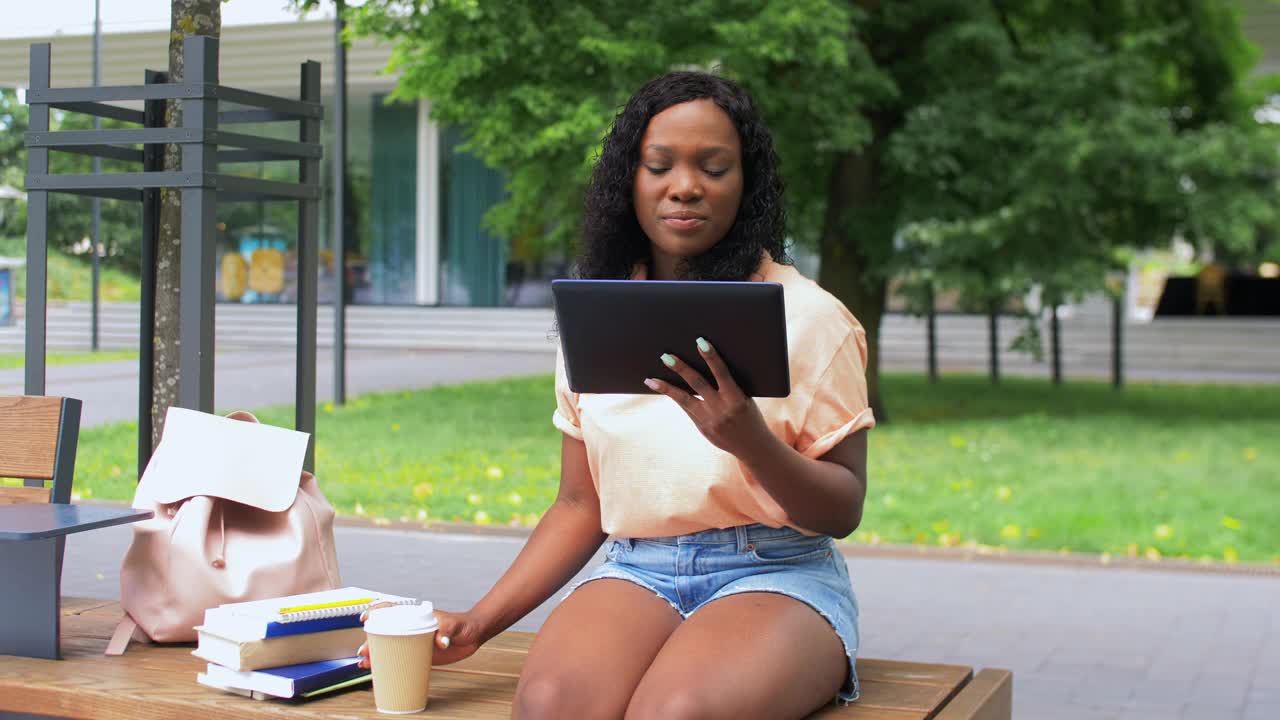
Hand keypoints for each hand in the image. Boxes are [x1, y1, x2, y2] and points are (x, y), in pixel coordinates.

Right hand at [356, 605, 486, 668]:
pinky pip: (398, 658)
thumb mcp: (455, 625)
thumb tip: (441, 641)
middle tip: (364, 650)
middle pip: (385, 630)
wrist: (473, 636)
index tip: (365, 618)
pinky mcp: (417, 654)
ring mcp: (412, 641)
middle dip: (370, 639)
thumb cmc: (463, 625)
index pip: (392, 609)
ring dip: (374, 653)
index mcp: (416, 616)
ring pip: (388, 645)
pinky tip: (376, 670)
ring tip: (364, 662)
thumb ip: (447, 630)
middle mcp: (411, 627)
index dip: (376, 611)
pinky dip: (386, 663)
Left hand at [645, 337, 775, 460]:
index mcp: (736, 398)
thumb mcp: (746, 399)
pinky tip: (661, 388)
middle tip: (665, 356)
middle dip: (681, 368)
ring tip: (651, 379)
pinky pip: (686, 408)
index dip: (711, 357)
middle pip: (697, 384)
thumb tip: (708, 365)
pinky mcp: (702, 428)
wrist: (753, 446)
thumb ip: (729, 386)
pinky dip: (675, 397)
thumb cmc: (750, 415)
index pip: (722, 373)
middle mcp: (721, 408)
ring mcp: (710, 419)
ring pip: (684, 399)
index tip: (700, 341)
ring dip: (666, 387)